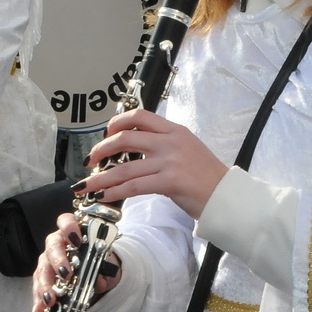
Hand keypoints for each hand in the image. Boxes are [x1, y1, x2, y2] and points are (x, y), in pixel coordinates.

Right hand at [29, 212, 122, 311]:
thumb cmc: (98, 261)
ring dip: (45, 286)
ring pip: (42, 270)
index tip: (75, 240)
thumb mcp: (105, 264)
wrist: (97, 272)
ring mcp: (47, 262)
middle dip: (58, 261)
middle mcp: (57, 245)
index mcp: (73, 234)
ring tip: (50, 300)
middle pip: (52, 247)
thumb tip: (99, 281)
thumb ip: (104, 270)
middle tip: (66, 275)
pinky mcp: (43, 279)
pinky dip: (38, 302)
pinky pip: (38, 289)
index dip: (69, 228)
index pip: (66, 221)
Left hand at [79, 108, 227, 219]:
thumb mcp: (187, 148)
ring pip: (124, 167)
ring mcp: (170, 161)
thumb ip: (163, 143)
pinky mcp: (170, 181)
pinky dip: (115, 191)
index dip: (116, 123)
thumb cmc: (206, 176)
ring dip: (100, 178)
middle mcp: (171, 141)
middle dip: (101, 150)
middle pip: (125, 138)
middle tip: (91, 160)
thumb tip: (134, 147)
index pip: (139, 115)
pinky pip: (134, 186)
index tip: (105, 134)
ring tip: (87, 185)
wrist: (225, 194)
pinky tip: (104, 195)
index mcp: (174, 130)